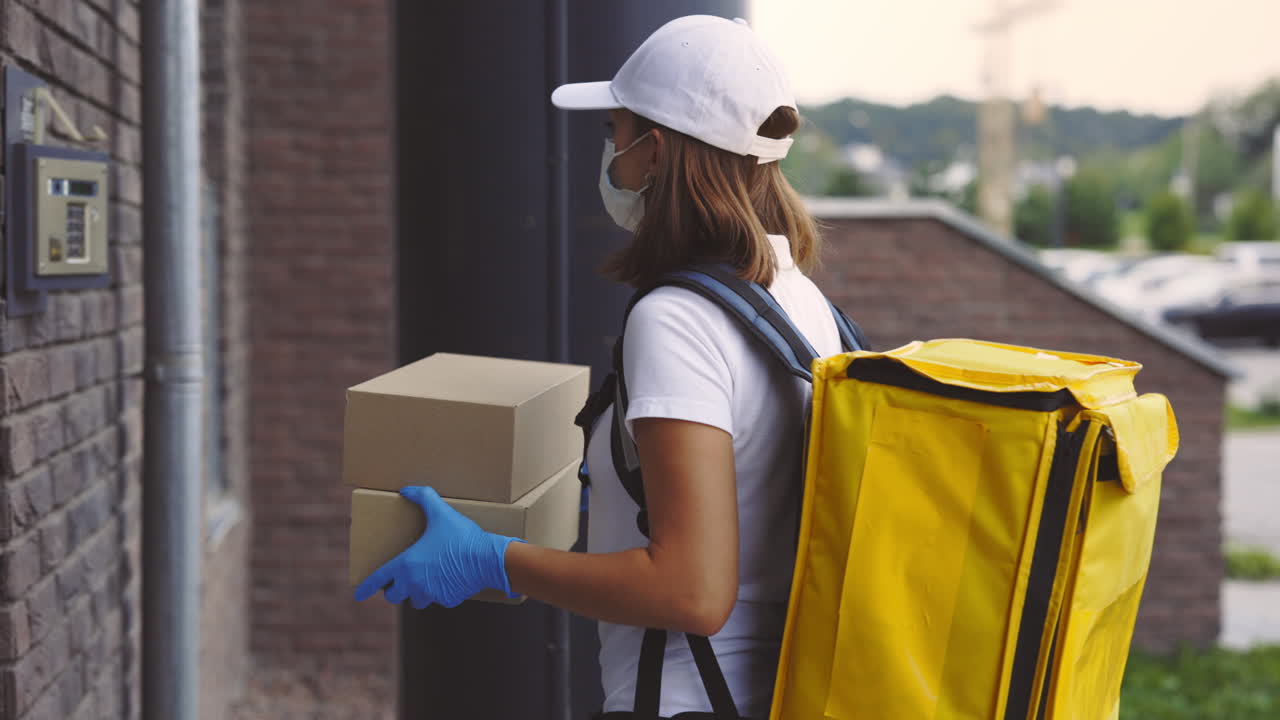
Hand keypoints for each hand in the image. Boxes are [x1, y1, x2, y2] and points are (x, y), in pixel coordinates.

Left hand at [353, 486, 523, 608]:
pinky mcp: (448, 600)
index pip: (378, 580)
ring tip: (424, 581)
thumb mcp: (441, 513)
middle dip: (395, 589)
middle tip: (400, 581)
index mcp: (407, 564)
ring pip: (415, 600)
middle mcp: (415, 583)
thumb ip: (423, 497)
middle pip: (393, 595)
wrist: (487, 558)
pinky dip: (439, 592)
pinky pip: (437, 599)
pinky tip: (448, 579)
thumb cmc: (462, 536)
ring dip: (416, 593)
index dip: (366, 587)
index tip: (358, 594)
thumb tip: (406, 489)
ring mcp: (431, 594)